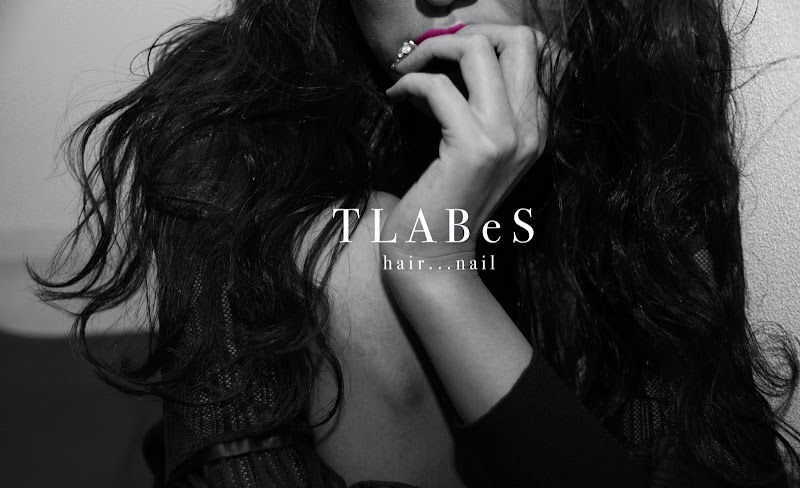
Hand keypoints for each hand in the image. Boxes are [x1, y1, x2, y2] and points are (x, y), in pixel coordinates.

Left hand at [382, 24, 555, 273]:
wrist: (434, 256)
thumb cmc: (444, 201)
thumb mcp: (473, 148)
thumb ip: (478, 105)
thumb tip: (452, 56)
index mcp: (536, 127)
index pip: (535, 50)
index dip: (489, 36)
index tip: (449, 53)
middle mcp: (530, 129)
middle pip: (520, 37)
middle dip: (469, 31)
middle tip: (431, 52)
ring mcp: (506, 138)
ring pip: (480, 50)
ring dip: (434, 50)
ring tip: (408, 71)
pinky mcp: (473, 149)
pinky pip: (438, 87)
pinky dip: (409, 83)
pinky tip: (395, 97)